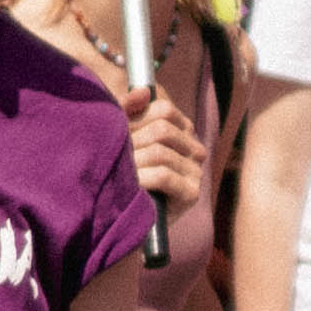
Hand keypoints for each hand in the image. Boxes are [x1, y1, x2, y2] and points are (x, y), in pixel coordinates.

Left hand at [124, 86, 203, 214]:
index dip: (136, 116)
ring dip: (134, 162)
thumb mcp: (123, 137)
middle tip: (114, 155)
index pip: (164, 109)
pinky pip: (165, 176)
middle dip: (133, 141)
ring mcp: (195, 171)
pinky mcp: (191, 193)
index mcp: (180, 130)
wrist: (123, 221)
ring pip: (160, 151)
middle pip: (162, 129)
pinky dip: (143, 178)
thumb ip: (128, 110)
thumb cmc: (122, 175)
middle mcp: (192, 148)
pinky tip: (132, 185)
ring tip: (120, 172)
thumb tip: (143, 89)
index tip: (118, 131)